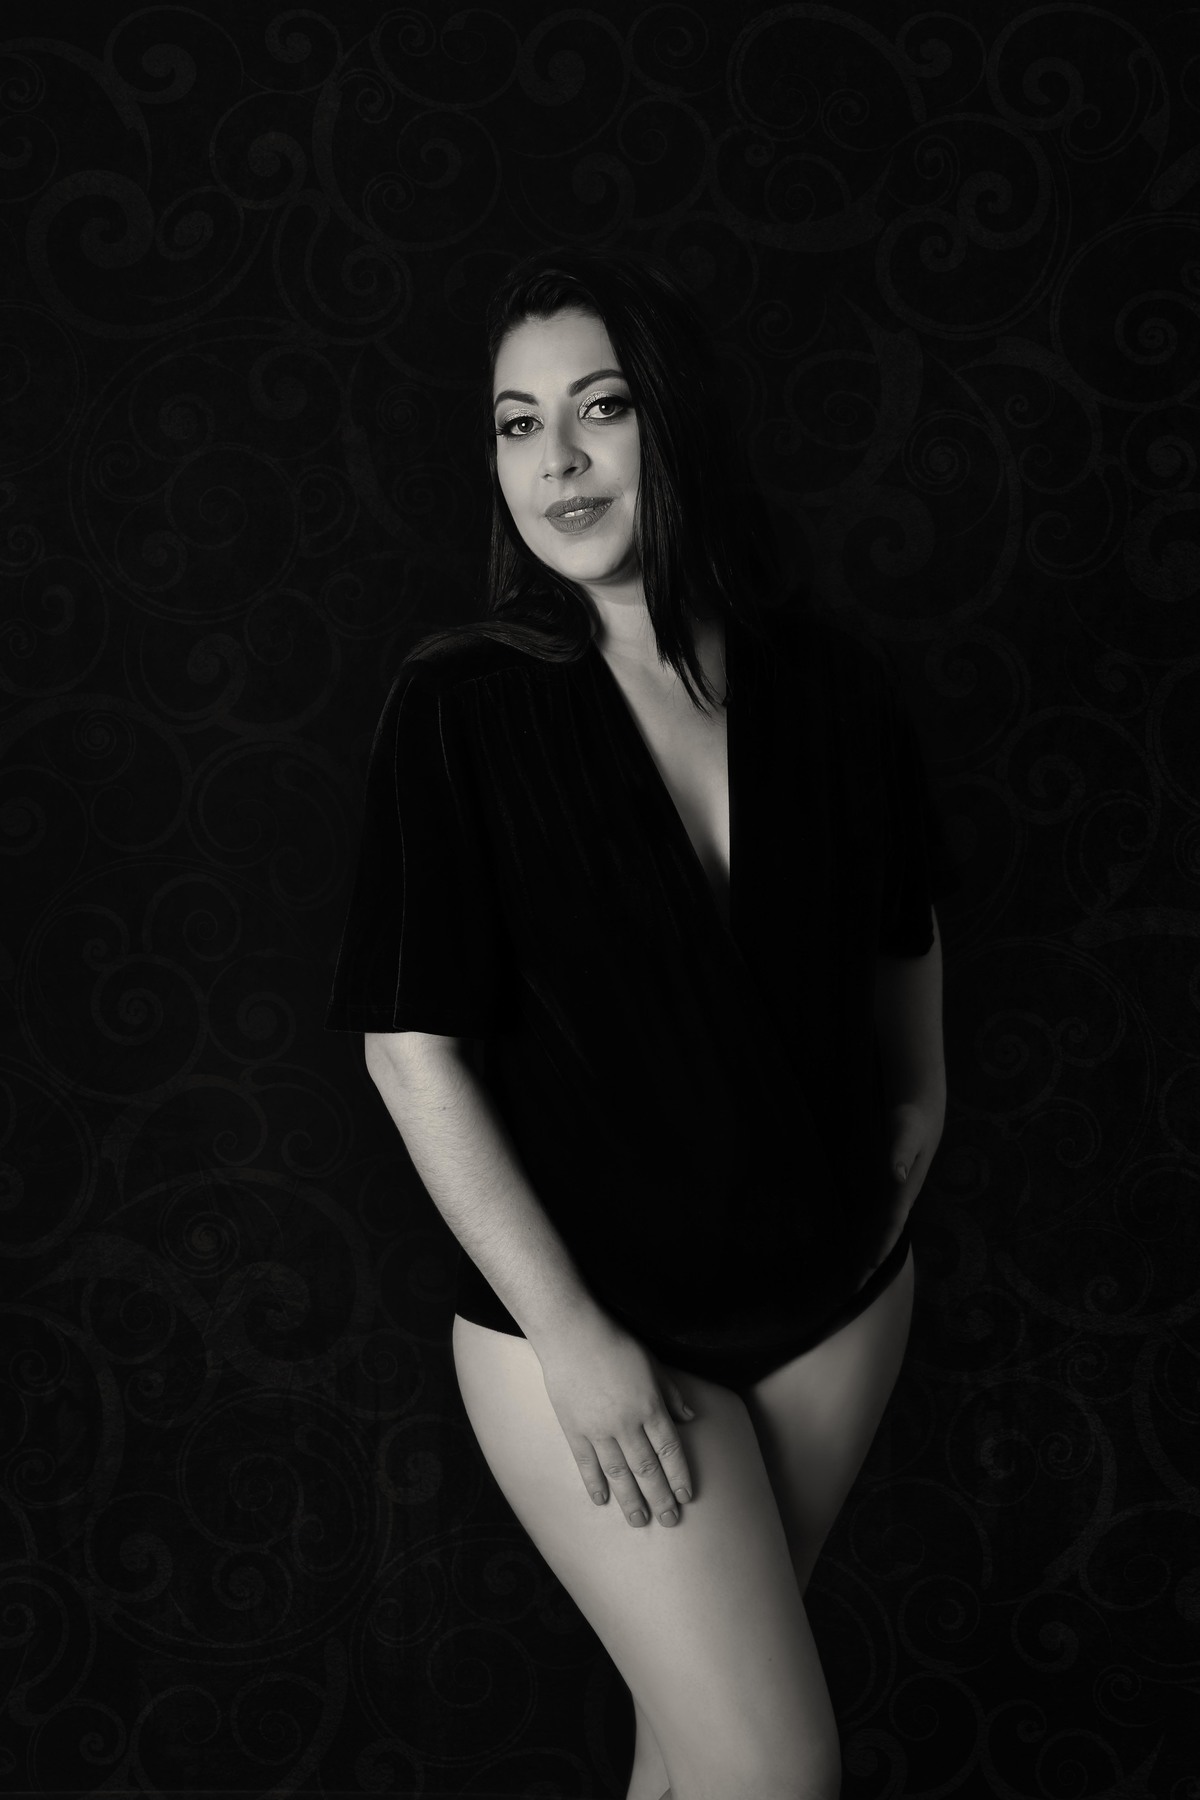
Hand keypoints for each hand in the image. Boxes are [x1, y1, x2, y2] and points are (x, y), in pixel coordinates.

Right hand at [535, 1314, 695, 1527]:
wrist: (572, 1334)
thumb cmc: (616, 1344)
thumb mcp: (653, 1364)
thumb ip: (671, 1394)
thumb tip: (689, 1419)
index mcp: (650, 1407)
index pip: (670, 1451)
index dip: (679, 1476)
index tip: (686, 1497)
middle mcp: (627, 1424)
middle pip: (647, 1469)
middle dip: (660, 1497)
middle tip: (669, 1520)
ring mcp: (599, 1429)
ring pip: (619, 1474)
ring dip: (631, 1500)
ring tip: (639, 1521)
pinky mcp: (574, 1430)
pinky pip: (586, 1464)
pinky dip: (595, 1484)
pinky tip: (602, 1501)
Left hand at [853, 1094, 944, 1292]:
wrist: (921, 1116)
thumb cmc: (911, 1122)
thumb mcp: (905, 1131)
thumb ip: (899, 1152)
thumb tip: (894, 1175)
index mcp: (903, 1191)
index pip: (890, 1225)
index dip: (879, 1247)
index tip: (868, 1268)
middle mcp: (898, 1201)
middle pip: (882, 1237)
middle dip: (869, 1263)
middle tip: (851, 1291)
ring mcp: (891, 1199)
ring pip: (876, 1234)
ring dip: (864, 1257)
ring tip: (850, 1283)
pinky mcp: (884, 1193)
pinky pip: (872, 1222)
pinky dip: (863, 1239)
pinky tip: (853, 1252)